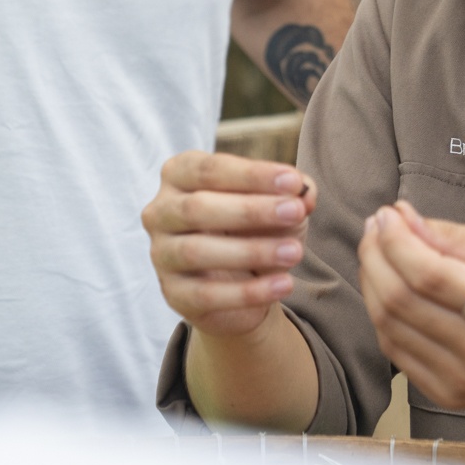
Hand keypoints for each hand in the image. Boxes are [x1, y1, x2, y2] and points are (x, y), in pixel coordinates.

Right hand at [143, 150, 317, 338]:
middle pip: (197, 207)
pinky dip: (248, 292)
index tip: (293, 182)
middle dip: (251, 210)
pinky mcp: (173, 294)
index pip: (209, 169)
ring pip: (196, 250)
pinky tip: (283, 284)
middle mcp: (160, 211)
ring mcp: (161, 254)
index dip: (252, 175)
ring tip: (295, 252)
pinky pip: (205, 294)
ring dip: (251, 250)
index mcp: (179, 174)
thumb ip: (293, 191)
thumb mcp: (279, 202)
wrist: (243, 281)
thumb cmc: (256, 226)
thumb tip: (305, 192)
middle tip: (296, 213)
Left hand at [356, 201, 464, 418]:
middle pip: (399, 301)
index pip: (428, 274)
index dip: (395, 240)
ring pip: (389, 327)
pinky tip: (387, 288)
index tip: (386, 214)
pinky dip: (383, 316)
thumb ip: (456, 237)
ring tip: (376, 251)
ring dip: (372, 283)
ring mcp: (461, 380)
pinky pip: (396, 353)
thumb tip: (403, 219)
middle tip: (375, 227)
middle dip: (375, 257)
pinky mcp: (448, 395)